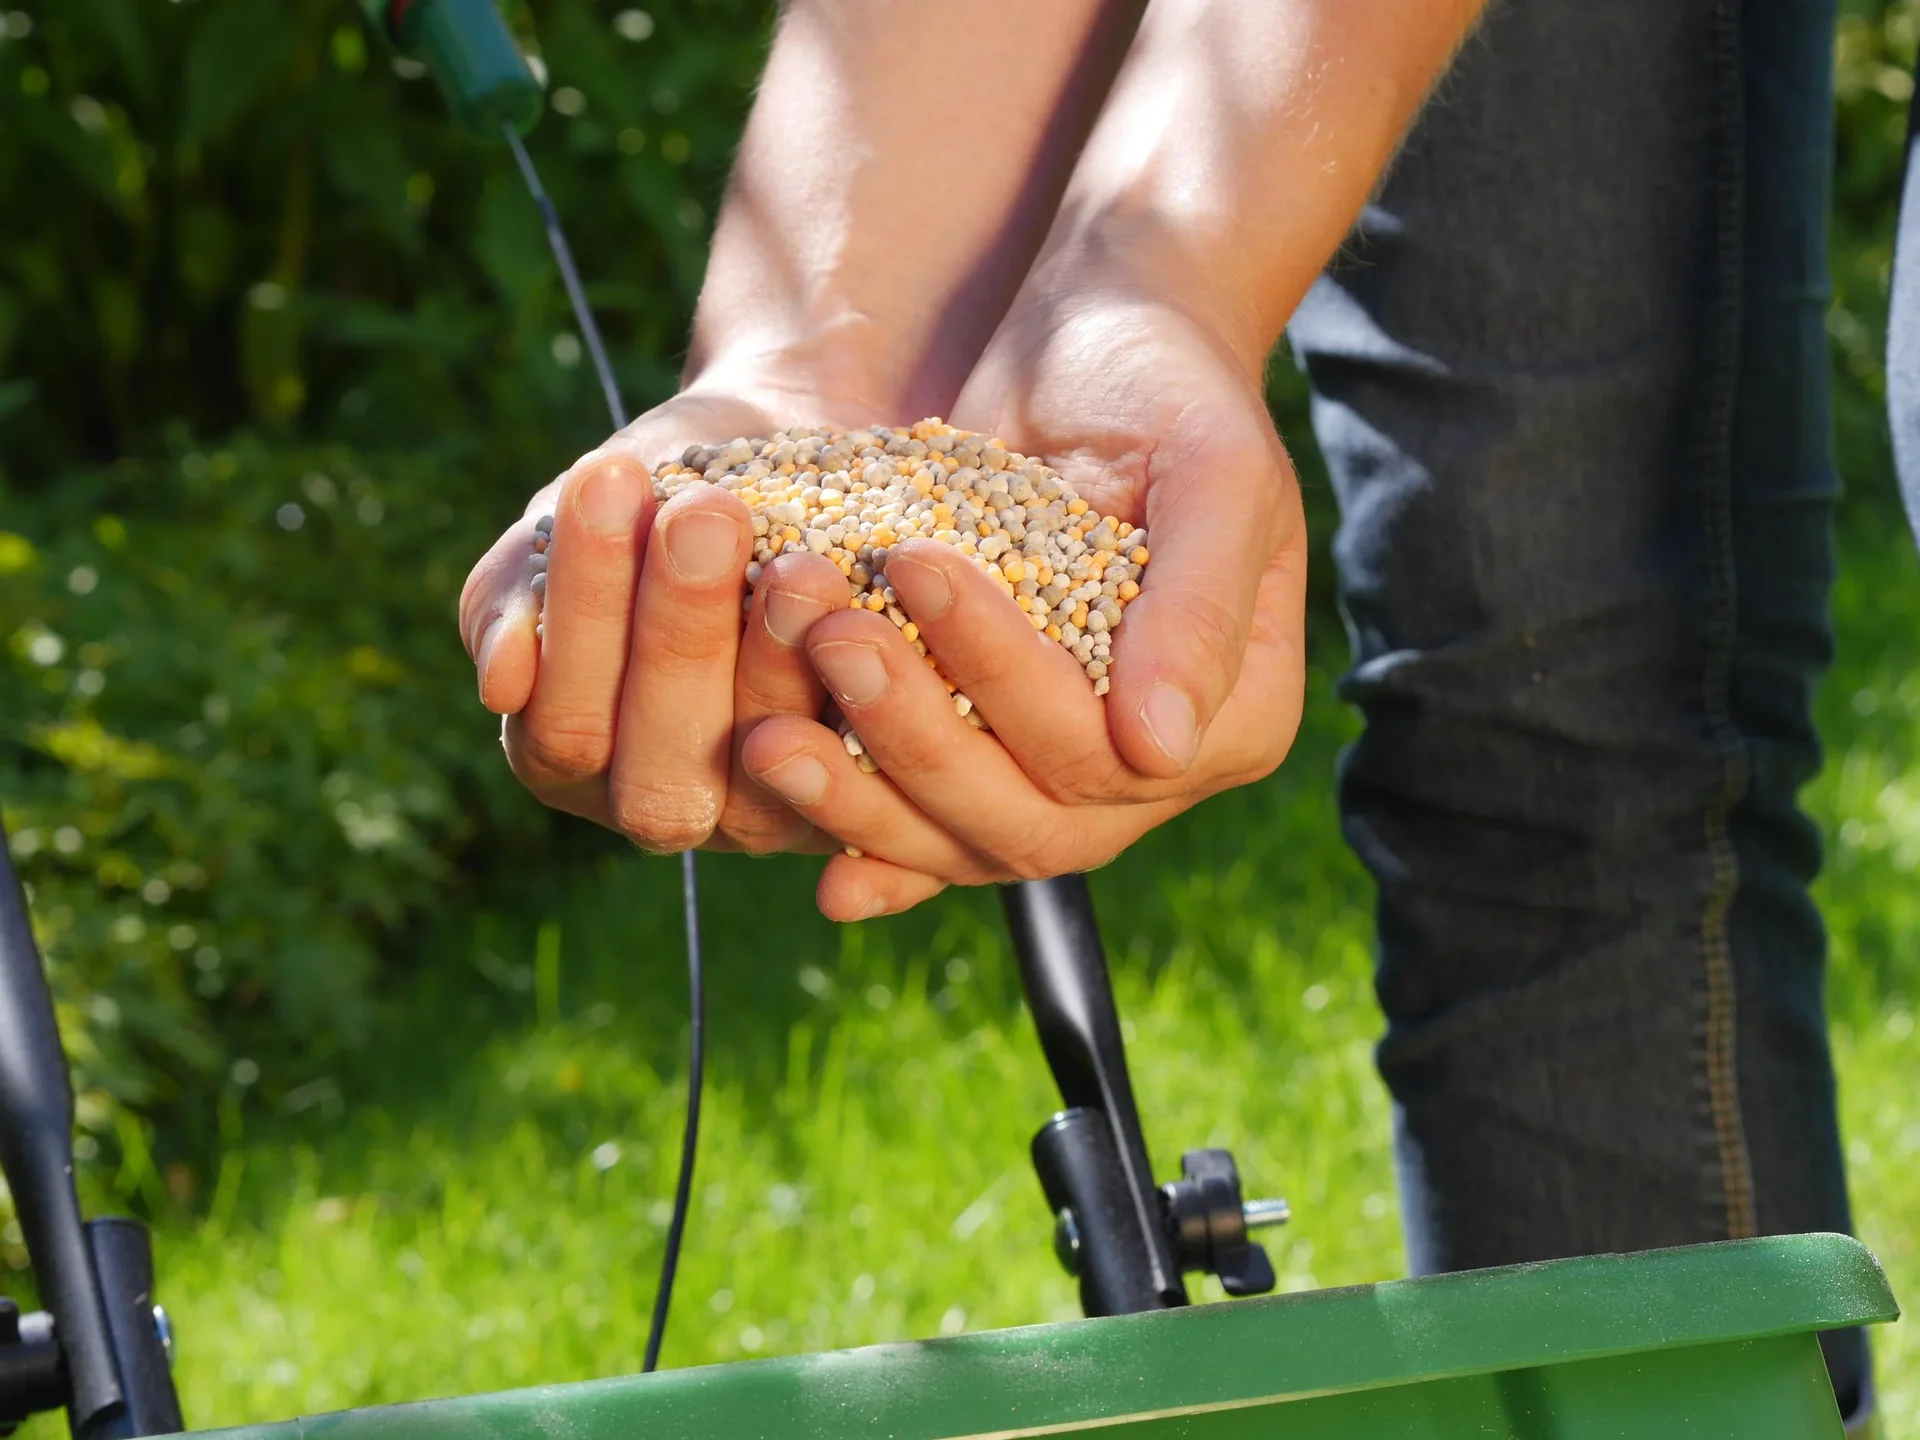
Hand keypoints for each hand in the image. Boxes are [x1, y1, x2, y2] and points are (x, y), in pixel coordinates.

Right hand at [458, 386, 858, 855]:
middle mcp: (658, 805)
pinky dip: (861, 695)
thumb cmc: (650, 495)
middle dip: (681, 636)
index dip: (586, 608)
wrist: (778, 458)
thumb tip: (504, 681)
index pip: (566, 724)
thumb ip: (520, 595)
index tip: (610, 476)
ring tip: (795, 561)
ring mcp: (762, 817)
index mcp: (565, 758)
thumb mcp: (572, 526)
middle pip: (660, 775)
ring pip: (766, 780)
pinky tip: (863, 606)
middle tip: (706, 515)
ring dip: (778, 666)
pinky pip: (861, 774)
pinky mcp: (858, 800)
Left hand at [737, 287, 1308, 918]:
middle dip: (919, 738)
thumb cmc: (1166, 387)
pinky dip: (862, 832)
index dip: (1007, 676)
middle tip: (831, 638)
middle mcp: (1149, 771)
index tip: (917, 565)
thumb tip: (1160, 750)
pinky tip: (799, 843)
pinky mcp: (984, 753)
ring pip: (962, 835)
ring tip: (768, 738)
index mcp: (1233, 720)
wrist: (1091, 355)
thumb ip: (1199, 603)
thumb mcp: (1213, 467)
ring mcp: (1061, 776)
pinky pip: (922, 825)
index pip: (1107, 749)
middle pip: (1031, 818)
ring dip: (864, 798)